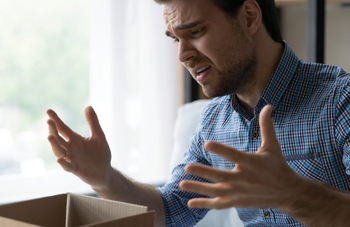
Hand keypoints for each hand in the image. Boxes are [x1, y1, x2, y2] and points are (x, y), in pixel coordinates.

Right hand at [46, 106, 112, 190]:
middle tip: (49, 121)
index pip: (63, 128)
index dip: (56, 120)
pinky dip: (63, 163)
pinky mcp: (77, 170)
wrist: (105, 171)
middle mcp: (71, 149)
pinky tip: (59, 159)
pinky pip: (68, 167)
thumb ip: (93, 122)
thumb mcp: (99, 135)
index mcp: (75, 140)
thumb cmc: (100, 153)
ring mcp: (72, 159)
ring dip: (54, 145)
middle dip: (53, 130)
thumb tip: (88, 106)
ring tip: (50, 136)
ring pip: (59, 152)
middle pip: (58, 139)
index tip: (49, 111)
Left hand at [180, 105, 301, 209]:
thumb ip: (266, 126)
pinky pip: (219, 204)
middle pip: (221, 176)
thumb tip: (268, 105)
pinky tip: (190, 203)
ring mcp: (240, 192)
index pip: (233, 155)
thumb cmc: (278, 166)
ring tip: (181, 184)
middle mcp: (244, 179)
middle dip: (203, 172)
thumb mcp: (273, 146)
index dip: (220, 150)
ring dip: (198, 189)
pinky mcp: (238, 201)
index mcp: (251, 163)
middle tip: (187, 167)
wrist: (288, 193)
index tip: (206, 144)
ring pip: (217, 191)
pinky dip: (205, 204)